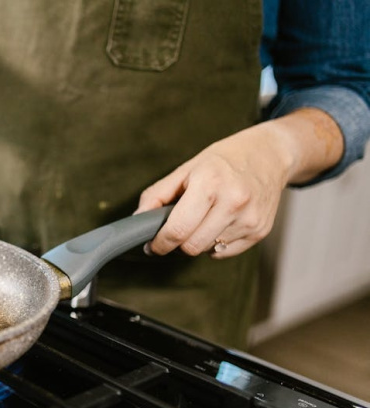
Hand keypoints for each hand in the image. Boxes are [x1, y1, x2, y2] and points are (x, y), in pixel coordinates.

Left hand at [135, 118, 301, 258]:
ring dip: (198, 241)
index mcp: (210, 184)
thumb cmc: (224, 160)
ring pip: (207, 250)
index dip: (160, 243)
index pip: (178, 230)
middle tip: (176, 230)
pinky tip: (220, 222)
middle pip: (192, 246)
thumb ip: (157, 195)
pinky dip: (215, 243)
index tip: (153, 245)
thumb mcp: (186, 169)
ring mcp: (250, 219)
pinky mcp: (260, 231)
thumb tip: (138, 219)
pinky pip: (225, 252)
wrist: (270, 155)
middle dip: (177, 243)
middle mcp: (233, 202)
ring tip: (203, 217)